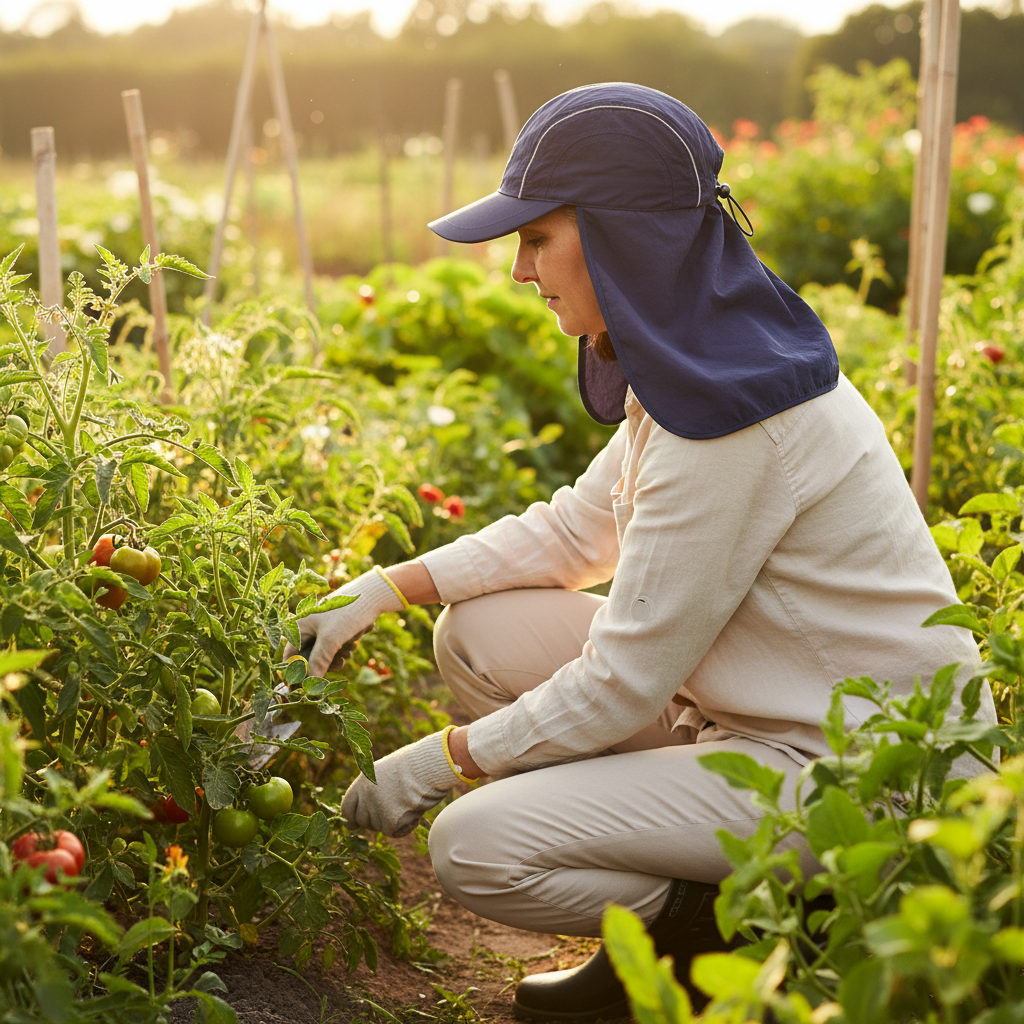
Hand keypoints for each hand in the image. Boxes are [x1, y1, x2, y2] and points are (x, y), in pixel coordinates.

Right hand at [283, 568, 403, 676]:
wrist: (373, 597)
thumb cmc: (348, 614)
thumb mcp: (331, 640)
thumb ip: (319, 662)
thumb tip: (310, 686)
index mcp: (299, 626)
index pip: (290, 657)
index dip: (297, 673)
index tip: (308, 687)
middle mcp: (307, 628)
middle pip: (308, 658)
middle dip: (323, 664)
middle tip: (338, 666)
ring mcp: (321, 629)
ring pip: (323, 656)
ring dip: (336, 658)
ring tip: (348, 650)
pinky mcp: (334, 631)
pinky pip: (334, 649)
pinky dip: (343, 650)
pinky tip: (352, 643)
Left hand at [341, 731, 459, 836]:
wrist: (429, 766)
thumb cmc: (415, 765)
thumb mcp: (387, 771)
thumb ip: (375, 788)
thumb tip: (369, 809)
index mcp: (363, 780)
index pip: (347, 807)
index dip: (351, 819)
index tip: (353, 826)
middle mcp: (366, 794)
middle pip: (363, 821)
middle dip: (376, 821)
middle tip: (394, 811)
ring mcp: (376, 807)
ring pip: (380, 827)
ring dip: (393, 821)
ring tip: (409, 802)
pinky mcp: (389, 819)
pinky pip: (394, 832)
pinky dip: (405, 826)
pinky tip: (414, 811)